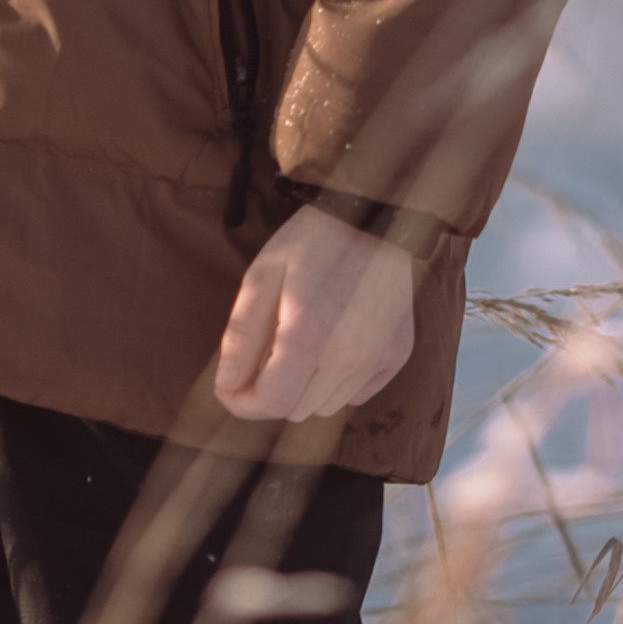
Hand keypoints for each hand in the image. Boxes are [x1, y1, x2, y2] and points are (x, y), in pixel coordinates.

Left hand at [212, 206, 416, 425]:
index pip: (271, 402)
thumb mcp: (263, 275)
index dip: (244, 402)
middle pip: (297, 409)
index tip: (231, 389)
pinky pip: (358, 393)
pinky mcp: (396, 356)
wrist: (372, 214)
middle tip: (266, 354)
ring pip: (327, 406)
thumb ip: (241, 335)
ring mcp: (376, 359)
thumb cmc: (311, 242)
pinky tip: (333, 343)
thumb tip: (227, 385)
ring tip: (303, 343)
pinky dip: (339, 381)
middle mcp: (346, 358)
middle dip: (273, 390)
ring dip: (306, 388)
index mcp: (307, 336)